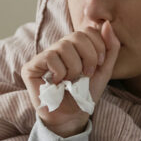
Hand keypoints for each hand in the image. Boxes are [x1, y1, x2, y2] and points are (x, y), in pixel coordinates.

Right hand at [21, 21, 119, 136]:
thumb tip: (106, 23)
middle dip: (89, 57)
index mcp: (75, 46)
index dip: (98, 46)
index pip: (88, 30)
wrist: (73, 116)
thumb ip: (110, 48)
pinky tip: (58, 83)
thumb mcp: (104, 71)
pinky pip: (50, 57)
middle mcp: (58, 48)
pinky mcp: (31, 67)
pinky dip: (60, 73)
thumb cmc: (85, 94)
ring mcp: (43, 56)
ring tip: (71, 81)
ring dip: (74, 68)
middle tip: (86, 74)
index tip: (99, 65)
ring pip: (64, 46)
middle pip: (78, 35)